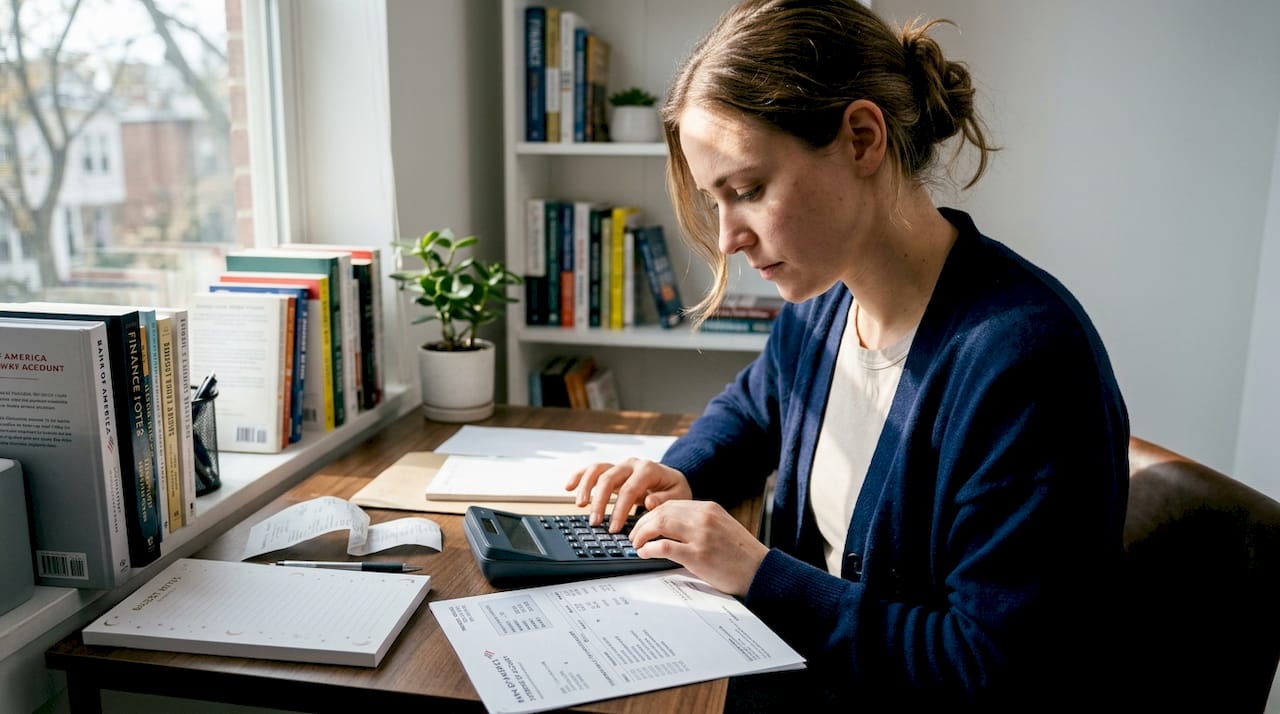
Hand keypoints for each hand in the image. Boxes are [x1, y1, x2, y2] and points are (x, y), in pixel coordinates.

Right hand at [565, 458, 691, 530]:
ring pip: (597, 470)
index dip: (619, 510)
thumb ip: (666, 500)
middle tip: (595, 523)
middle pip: (608, 478)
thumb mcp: (679, 496)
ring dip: (585, 487)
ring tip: (580, 506)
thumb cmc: (674, 490)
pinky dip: (579, 476)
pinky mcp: (611, 470)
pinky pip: (591, 469)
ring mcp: (620, 466)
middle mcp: (632, 464)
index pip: (629, 489)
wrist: (672, 479)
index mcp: (649, 469)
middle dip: (600, 502)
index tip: (613, 529)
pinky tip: (568, 487)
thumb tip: (649, 501)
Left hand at [629, 500, 767, 596]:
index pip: (670, 504)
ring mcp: (701, 535)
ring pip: (659, 524)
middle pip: (661, 511)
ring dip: (642, 534)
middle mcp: (704, 517)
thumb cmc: (741, 555)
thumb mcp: (721, 527)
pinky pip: (665, 546)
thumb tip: (669, 527)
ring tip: (637, 544)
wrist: (761, 571)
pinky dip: (649, 548)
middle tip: (634, 536)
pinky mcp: (698, 555)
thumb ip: (698, 523)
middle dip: (642, 524)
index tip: (642, 524)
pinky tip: (645, 553)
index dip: (650, 514)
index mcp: (709, 508)